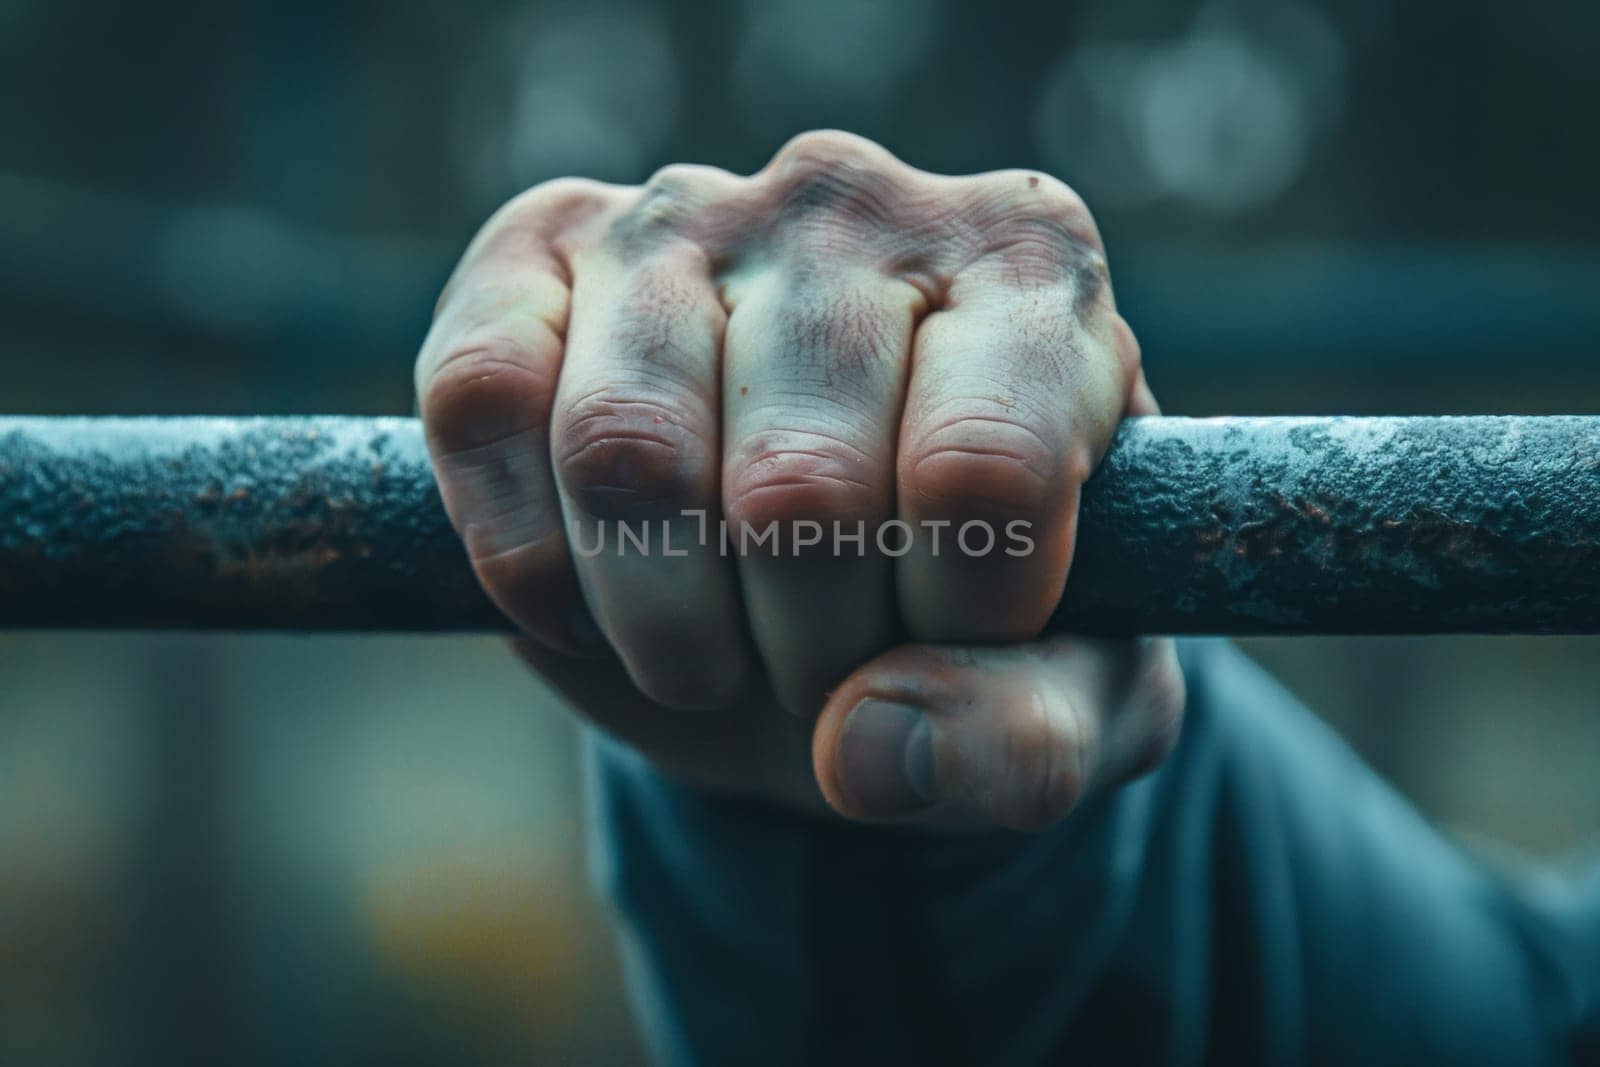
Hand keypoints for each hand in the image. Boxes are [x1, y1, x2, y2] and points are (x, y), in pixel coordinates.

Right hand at [415, 131, 1183, 827]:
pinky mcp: (537, 250)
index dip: (955, 623)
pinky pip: (482, 399)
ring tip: (707, 655)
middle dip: (804, 648)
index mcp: (1025, 268)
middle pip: (798, 487)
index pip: (985, 475)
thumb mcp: (1068, 696)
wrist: (825, 573)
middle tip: (817, 668)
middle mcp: (853, 202)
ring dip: (662, 622)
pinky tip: (584, 602)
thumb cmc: (967, 607)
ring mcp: (684, 212)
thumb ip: (1026, 741)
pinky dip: (525, 552)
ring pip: (625, 449)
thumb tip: (867, 752)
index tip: (948, 640)